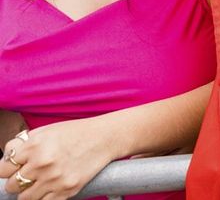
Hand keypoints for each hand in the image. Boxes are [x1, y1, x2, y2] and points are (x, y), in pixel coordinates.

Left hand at [0, 123, 114, 199]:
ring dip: (28, 191)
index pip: (3, 168)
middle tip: (29, 175)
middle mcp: (42, 164)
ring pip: (25, 198)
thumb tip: (7, 157)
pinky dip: (44, 197)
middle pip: (12, 185)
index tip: (14, 168)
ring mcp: (54, 179)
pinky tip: (50, 187)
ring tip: (39, 182)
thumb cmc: (76, 132)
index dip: (8, 168)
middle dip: (18, 180)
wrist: (105, 138)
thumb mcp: (46, 131)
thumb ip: (23, 144)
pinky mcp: (67, 190)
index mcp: (34, 146)